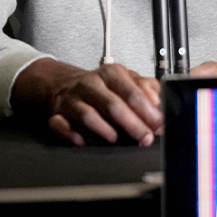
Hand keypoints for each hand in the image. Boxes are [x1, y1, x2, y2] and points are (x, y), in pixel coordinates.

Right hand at [11, 58, 162, 146]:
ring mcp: (72, 99)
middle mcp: (90, 84)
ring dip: (105, 130)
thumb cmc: (103, 86)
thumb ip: (146, 88)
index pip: (133, 93)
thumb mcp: (127, 79)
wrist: (65, 84)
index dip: (149, 112)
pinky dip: (72, 135)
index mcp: (111, 74)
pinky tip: (84, 142)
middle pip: (113, 105)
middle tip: (145, 138)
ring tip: (117, 140)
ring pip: (88, 115)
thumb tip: (158, 102)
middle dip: (133, 125)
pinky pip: (61, 126)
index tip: (159, 125)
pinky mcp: (57, 114)